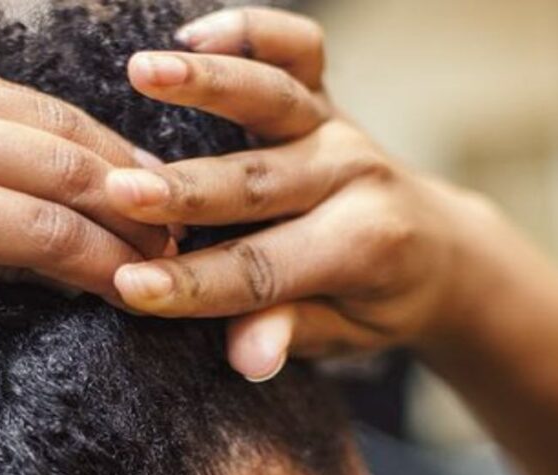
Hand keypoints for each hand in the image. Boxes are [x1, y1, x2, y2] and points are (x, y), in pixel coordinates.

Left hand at [0, 56, 170, 316]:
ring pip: (34, 111)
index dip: (104, 258)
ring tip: (151, 192)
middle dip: (125, 202)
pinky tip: (89, 146)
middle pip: (51, 156)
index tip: (148, 281)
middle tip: (172, 234)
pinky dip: (52, 121)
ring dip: (105, 152)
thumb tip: (73, 268)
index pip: (33, 227)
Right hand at [103, 7, 492, 379]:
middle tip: (119, 192)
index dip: (192, 284)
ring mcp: (339, 129)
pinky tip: (196, 32)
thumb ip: (291, 333)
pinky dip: (254, 31)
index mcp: (363, 245)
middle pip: (257, 184)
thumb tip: (248, 358)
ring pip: (273, 99)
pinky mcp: (327, 96)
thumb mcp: (342, 334)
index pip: (261, 269)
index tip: (129, 288)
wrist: (437, 248)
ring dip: (208, 83)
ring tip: (142, 71)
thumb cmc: (377, 300)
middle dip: (184, 189)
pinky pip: (300, 48)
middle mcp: (354, 177)